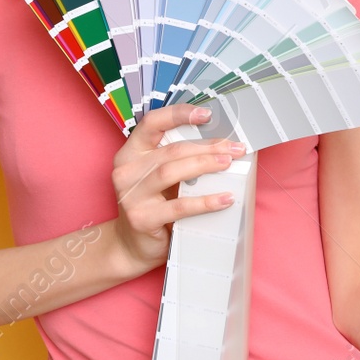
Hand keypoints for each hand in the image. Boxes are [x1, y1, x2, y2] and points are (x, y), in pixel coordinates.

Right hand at [109, 103, 245, 277]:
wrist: (132, 246)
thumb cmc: (152, 204)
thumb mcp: (158, 177)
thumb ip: (177, 159)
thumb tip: (220, 145)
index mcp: (130, 153)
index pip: (152, 123)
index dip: (179, 114)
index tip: (207, 114)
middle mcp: (126, 171)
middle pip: (171, 150)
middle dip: (206, 147)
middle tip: (233, 147)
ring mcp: (131, 195)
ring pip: (172, 172)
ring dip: (205, 165)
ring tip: (228, 163)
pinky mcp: (142, 218)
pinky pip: (179, 206)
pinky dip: (205, 201)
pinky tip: (225, 199)